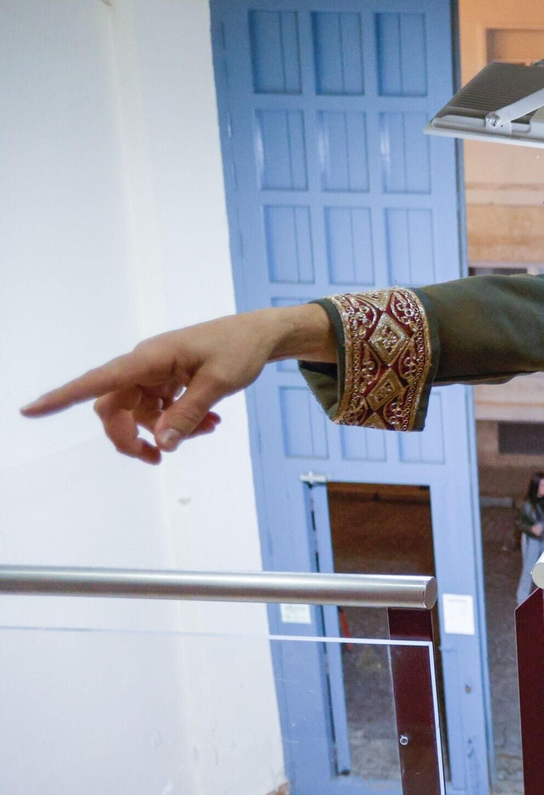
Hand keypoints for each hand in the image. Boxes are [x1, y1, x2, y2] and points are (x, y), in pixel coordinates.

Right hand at [20, 304, 332, 463]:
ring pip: (139, 413)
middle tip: (158, 459)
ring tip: (209, 430)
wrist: (261, 335)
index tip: (31, 410)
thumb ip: (189, 414)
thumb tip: (160, 444)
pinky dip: (179, 421)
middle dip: (130, 436)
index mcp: (149, 357)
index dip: (62, 397)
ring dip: (165, 430)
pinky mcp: (168, 381)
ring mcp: (155, 374)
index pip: (98, 380)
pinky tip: (211, 425)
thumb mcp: (220, 383)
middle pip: (113, 408)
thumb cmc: (240, 349)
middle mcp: (144, 365)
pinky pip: (159, 409)